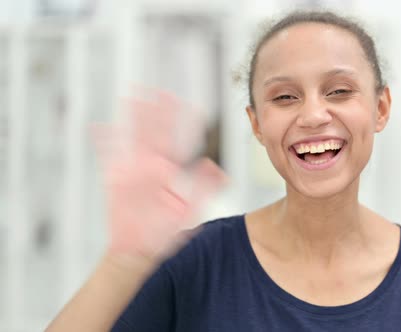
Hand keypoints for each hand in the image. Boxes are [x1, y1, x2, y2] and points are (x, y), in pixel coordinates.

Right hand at [93, 90, 226, 263]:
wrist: (139, 251)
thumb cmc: (165, 233)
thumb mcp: (190, 211)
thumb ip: (205, 189)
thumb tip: (218, 167)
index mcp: (169, 170)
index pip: (178, 141)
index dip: (183, 124)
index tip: (190, 105)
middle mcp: (151, 165)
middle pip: (155, 132)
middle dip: (156, 112)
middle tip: (158, 90)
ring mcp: (132, 170)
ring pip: (133, 137)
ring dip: (132, 118)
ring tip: (132, 97)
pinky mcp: (114, 179)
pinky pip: (108, 157)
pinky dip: (103, 142)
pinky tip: (99, 127)